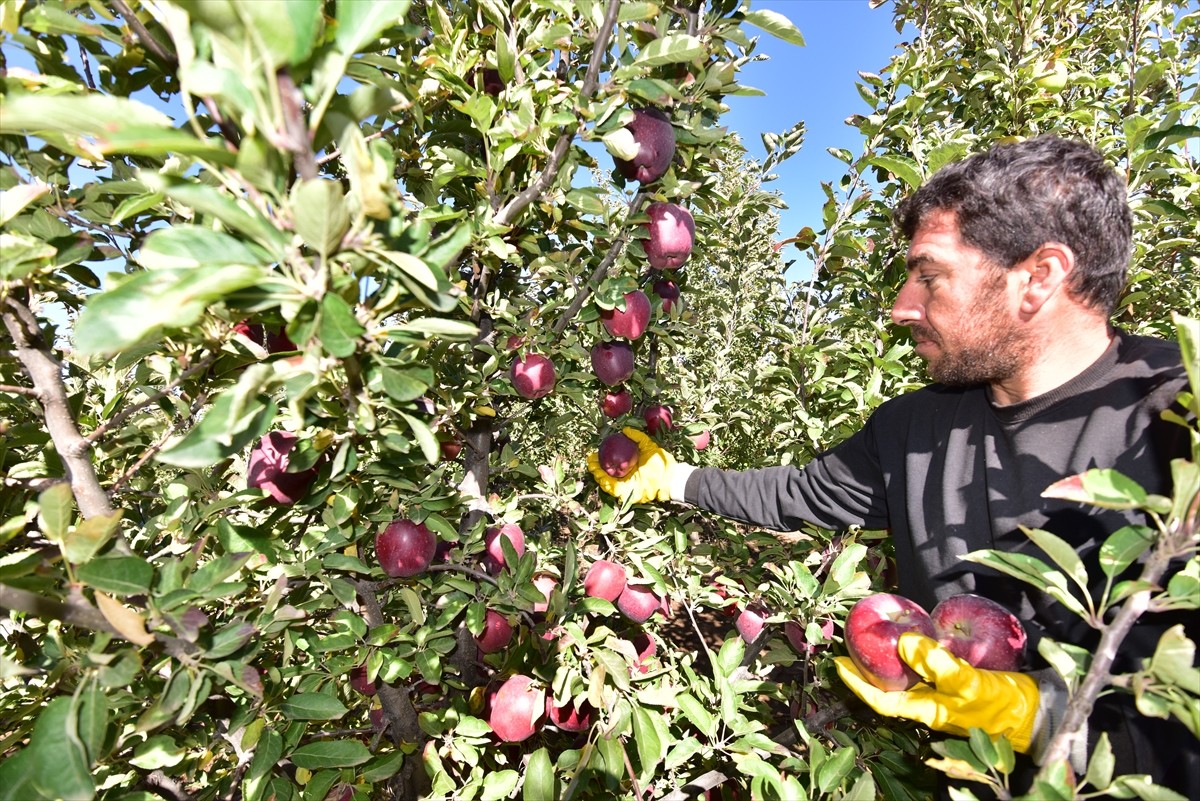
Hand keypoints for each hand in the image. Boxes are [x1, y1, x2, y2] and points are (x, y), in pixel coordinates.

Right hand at [586, 427, 676, 503]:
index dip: (602, 457)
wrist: (669, 477)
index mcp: (629, 465)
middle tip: (590, 459)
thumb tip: (624, 429)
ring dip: (597, 474)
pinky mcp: (626, 493)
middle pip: (606, 471)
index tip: (595, 451)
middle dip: (596, 466)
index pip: (612, 461)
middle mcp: (625, 475)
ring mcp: (625, 485)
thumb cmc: (661, 462)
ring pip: (606, 480)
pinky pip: (612, 488)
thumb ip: (637, 437)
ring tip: (592, 466)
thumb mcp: (648, 446)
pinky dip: (605, 482)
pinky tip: (600, 475)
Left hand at [835, 632, 1038, 751]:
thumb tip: (903, 642)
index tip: (838, 663)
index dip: (856, 683)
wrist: (1034, 712)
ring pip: (906, 676)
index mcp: (925, 710)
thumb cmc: (1000, 704)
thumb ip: (937, 664)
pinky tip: (913, 635)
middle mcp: (928, 704)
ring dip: (888, 659)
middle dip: (868, 668)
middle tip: (852, 643)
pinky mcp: (955, 682)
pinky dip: (915, 653)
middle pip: (888, 687)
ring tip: (875, 636)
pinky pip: (926, 667)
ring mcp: (941, 695)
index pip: (879, 700)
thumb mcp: (967, 682)